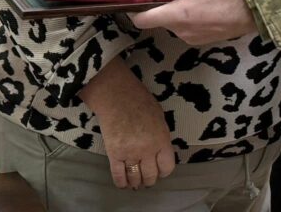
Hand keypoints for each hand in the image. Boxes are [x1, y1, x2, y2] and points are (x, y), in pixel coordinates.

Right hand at [80, 58, 174, 189]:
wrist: (116, 95)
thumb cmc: (140, 100)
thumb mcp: (159, 117)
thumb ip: (161, 136)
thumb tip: (160, 150)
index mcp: (161, 139)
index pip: (166, 166)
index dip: (164, 172)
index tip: (160, 171)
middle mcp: (147, 150)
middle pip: (151, 175)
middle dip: (150, 179)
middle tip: (147, 179)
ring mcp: (130, 153)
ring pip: (135, 177)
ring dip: (137, 182)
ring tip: (136, 183)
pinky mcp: (114, 154)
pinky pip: (118, 175)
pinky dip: (121, 182)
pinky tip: (124, 184)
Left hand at [131, 0, 257, 45]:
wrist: (255, 9)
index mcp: (178, 15)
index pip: (142, 20)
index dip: (135, 9)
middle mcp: (182, 32)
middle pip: (159, 18)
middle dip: (164, 3)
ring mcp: (192, 38)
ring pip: (174, 22)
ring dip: (179, 9)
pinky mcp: (203, 40)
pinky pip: (187, 27)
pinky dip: (190, 17)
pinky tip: (205, 5)